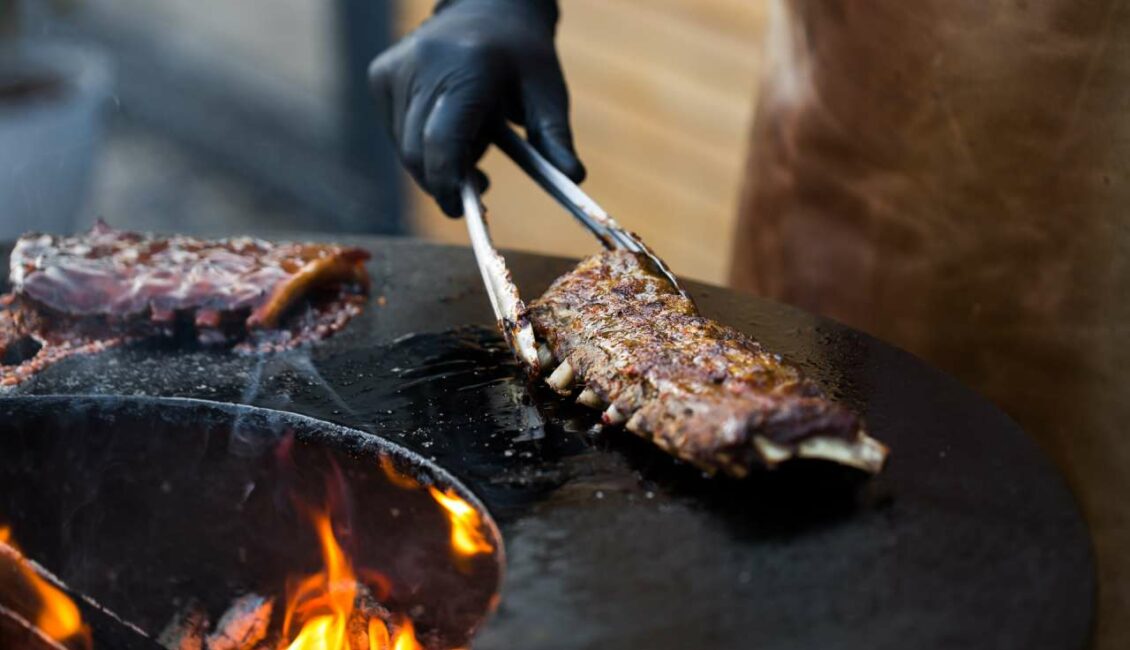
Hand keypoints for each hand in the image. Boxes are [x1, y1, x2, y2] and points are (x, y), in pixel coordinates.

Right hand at [369, 0, 584, 215]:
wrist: (487, 5)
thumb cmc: (523, 55)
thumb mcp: (548, 92)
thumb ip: (555, 137)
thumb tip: (573, 178)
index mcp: (466, 67)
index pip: (442, 142)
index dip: (449, 183)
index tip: (464, 210)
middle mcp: (422, 65)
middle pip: (418, 153)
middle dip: (444, 182)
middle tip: (480, 187)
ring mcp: (395, 69)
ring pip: (405, 147)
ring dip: (436, 162)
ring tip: (475, 140)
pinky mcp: (381, 76)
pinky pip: (397, 133)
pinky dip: (422, 144)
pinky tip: (450, 123)